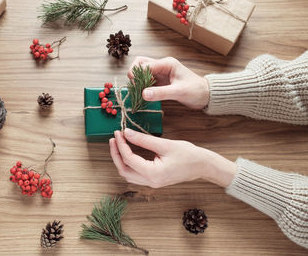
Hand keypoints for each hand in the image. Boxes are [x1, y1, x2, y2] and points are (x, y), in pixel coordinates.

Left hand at [109, 129, 236, 187]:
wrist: (203, 166)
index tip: (118, 133)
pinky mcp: (153, 180)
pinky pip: (135, 174)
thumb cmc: (188, 154)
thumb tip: (126, 133)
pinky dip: (128, 163)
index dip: (121, 145)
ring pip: (128, 174)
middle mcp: (150, 182)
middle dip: (116, 154)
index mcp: (154, 174)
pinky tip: (128, 151)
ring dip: (120, 160)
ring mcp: (152, 183)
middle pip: (124, 170)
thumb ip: (143, 140)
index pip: (129, 160)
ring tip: (118, 144)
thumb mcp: (165, 144)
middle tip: (114, 138)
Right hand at [127, 56, 208, 108]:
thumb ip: (160, 93)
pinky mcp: (160, 80)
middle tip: (136, 87)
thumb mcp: (178, 92)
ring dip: (137, 80)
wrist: (206, 95)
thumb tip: (143, 94)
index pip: (144, 65)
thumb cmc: (195, 91)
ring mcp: (160, 72)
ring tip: (140, 91)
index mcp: (166, 63)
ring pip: (141, 70)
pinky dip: (142, 85)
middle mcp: (162, 65)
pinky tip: (144, 94)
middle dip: (134, 74)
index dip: (137, 75)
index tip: (137, 88)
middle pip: (140, 63)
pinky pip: (145, 80)